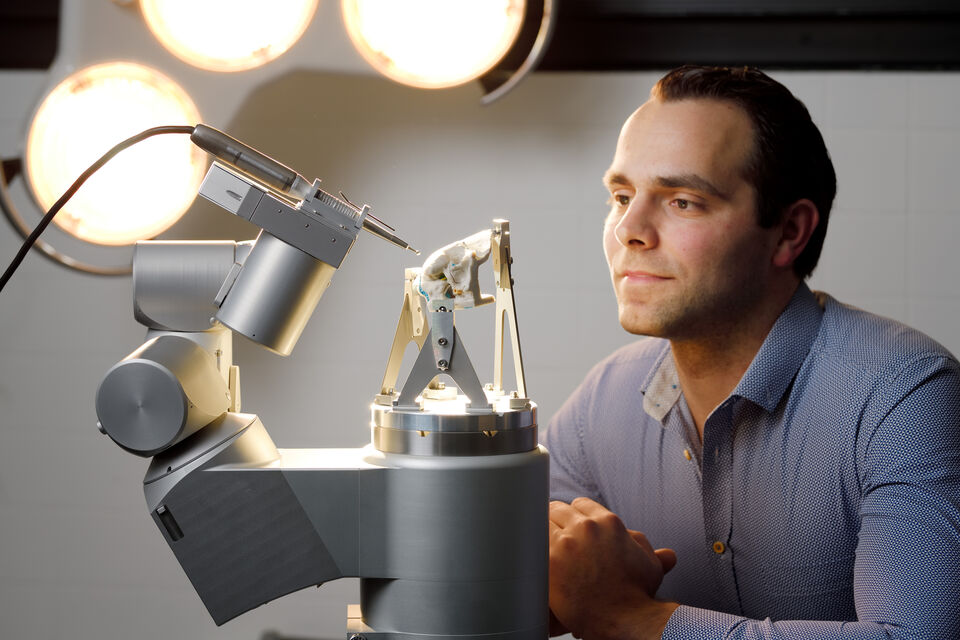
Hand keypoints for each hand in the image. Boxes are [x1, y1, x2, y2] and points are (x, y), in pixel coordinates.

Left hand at [548, 497, 679, 639]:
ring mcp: (567, 542)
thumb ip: (649, 552)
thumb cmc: (638, 596)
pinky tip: (534, 556)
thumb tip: (668, 555)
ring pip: (544, 522)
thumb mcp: (650, 566)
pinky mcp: (550, 561)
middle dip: (557, 522)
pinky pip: (534, 543)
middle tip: (554, 535)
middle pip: (558, 509)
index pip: (580, 504)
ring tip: (541, 544)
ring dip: (543, 532)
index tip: (572, 527)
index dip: (575, 517)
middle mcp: (586, 527)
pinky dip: (534, 547)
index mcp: (608, 522)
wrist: (624, 620)